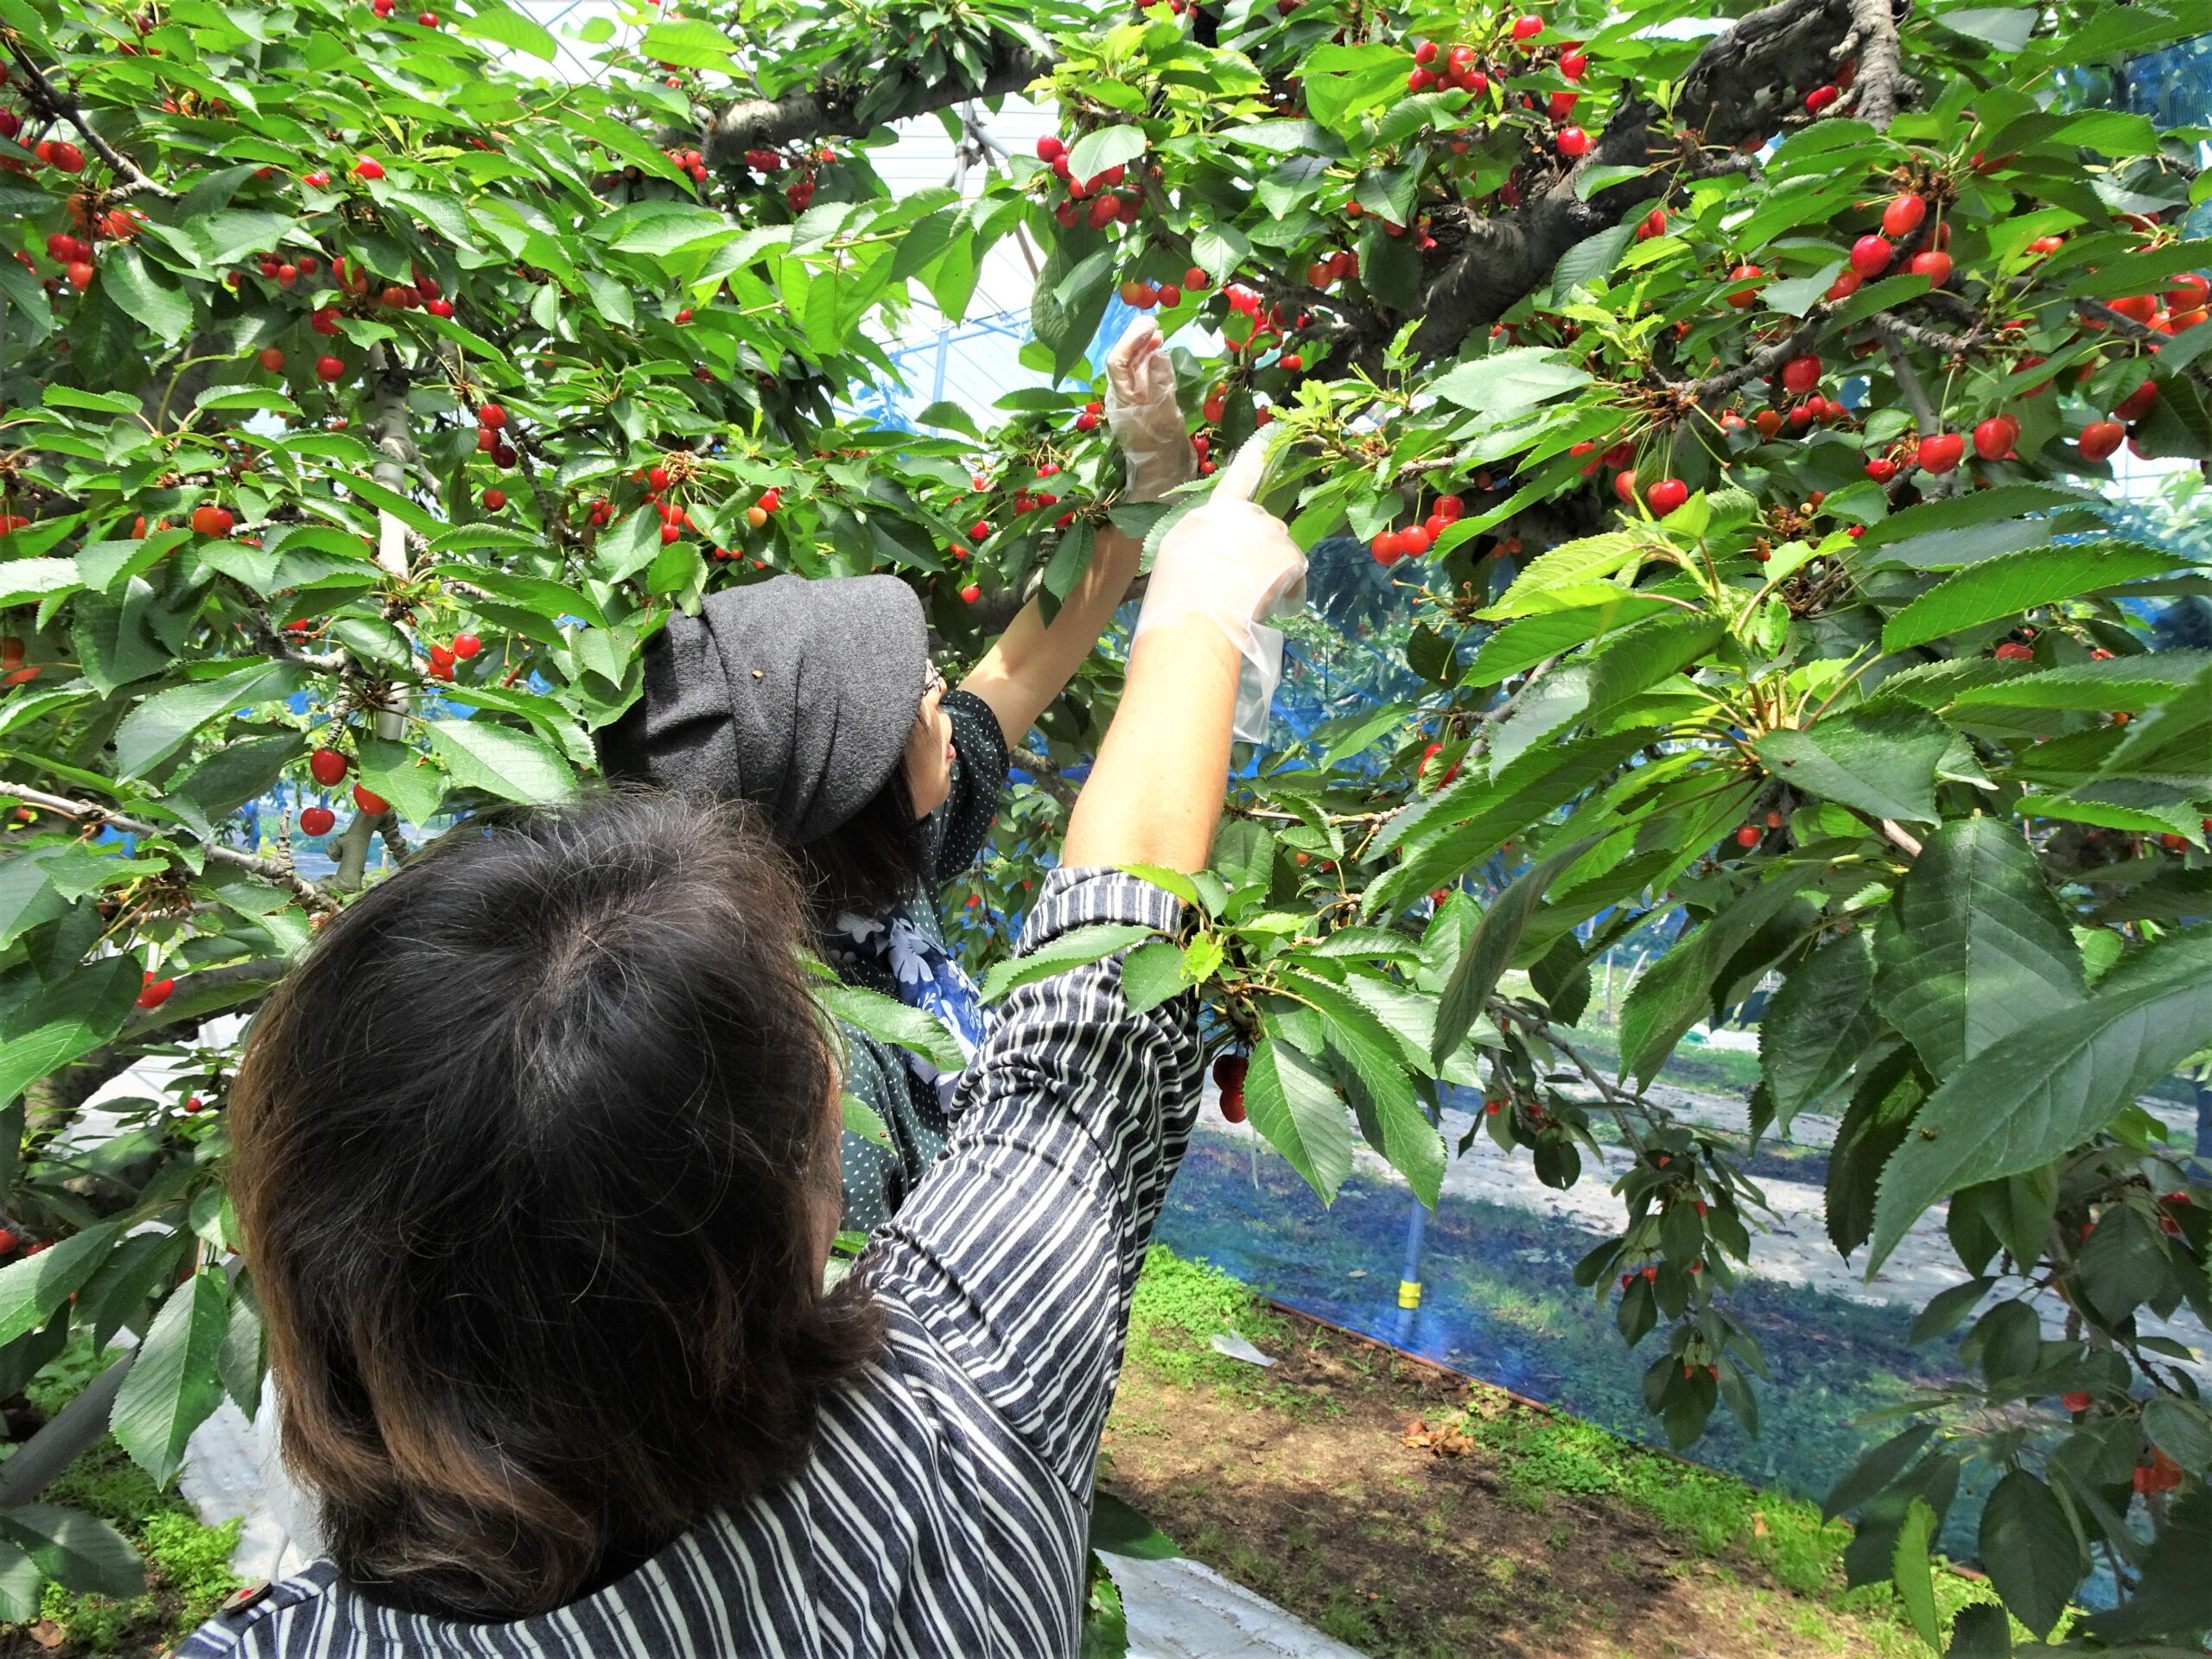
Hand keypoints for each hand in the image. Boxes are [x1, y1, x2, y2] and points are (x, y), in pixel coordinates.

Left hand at [1105, 317, 1195, 502]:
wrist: (1165, 476)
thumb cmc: (1163, 448)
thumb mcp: (1163, 413)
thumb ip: (1160, 382)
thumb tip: (1156, 352)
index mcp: (1121, 400)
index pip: (1118, 362)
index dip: (1131, 341)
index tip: (1150, 326)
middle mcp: (1122, 398)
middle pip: (1123, 362)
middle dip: (1136, 340)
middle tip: (1154, 323)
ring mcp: (1132, 403)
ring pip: (1133, 369)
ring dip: (1143, 349)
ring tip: (1158, 334)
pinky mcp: (1143, 407)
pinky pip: (1143, 379)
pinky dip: (1151, 364)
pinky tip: (1160, 355)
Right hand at [1134, 434, 1304, 742]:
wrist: (1199, 619)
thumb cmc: (1177, 594)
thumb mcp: (1179, 554)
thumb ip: (1204, 541)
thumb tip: (1217, 550)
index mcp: (1215, 512)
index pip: (1237, 480)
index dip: (1252, 460)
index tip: (1267, 437)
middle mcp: (1248, 514)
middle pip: (1262, 529)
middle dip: (1257, 551)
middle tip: (1239, 582)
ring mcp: (1272, 533)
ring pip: (1278, 552)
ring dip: (1271, 571)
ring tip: (1248, 599)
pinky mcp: (1291, 557)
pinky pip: (1294, 576)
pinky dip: (1287, 591)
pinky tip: (1267, 607)